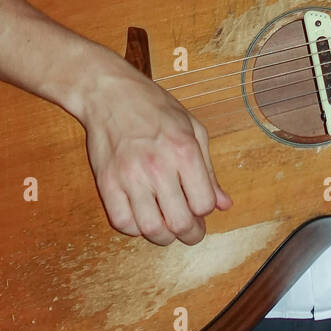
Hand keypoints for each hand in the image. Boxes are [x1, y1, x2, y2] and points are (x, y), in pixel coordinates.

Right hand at [78, 61, 232, 246]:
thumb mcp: (193, 130)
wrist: (110, 93)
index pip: (203, 204)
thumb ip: (209, 170)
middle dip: (190, 234)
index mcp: (184, 151)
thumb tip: (224, 205)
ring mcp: (129, 176)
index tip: (201, 209)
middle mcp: (158, 166)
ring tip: (168, 229)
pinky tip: (142, 218)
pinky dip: (135, 229)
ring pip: (151, 229)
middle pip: (179, 222)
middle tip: (190, 232)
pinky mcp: (106, 183)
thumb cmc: (155, 108)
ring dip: (163, 237)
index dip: (206, 212)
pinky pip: (122, 222)